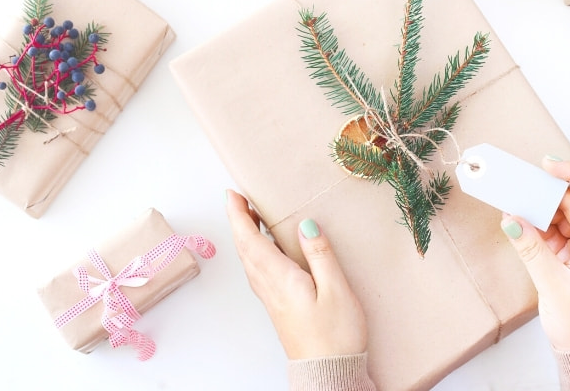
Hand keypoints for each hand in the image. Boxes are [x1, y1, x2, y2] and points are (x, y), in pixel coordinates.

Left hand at [225, 189, 367, 359]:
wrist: (328, 373)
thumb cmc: (336, 336)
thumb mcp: (337, 290)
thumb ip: (321, 255)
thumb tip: (306, 225)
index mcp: (280, 279)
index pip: (251, 241)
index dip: (239, 216)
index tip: (232, 195)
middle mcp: (270, 288)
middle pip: (245, 249)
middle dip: (239, 221)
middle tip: (238, 198)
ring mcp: (272, 299)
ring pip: (250, 261)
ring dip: (246, 236)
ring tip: (251, 217)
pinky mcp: (279, 306)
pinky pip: (259, 272)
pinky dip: (256, 252)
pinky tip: (268, 250)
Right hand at [501, 159, 569, 350]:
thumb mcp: (552, 283)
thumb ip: (531, 248)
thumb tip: (511, 219)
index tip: (548, 164)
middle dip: (550, 192)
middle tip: (523, 182)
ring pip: (565, 218)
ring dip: (542, 211)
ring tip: (518, 203)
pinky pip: (557, 234)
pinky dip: (540, 228)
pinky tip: (522, 225)